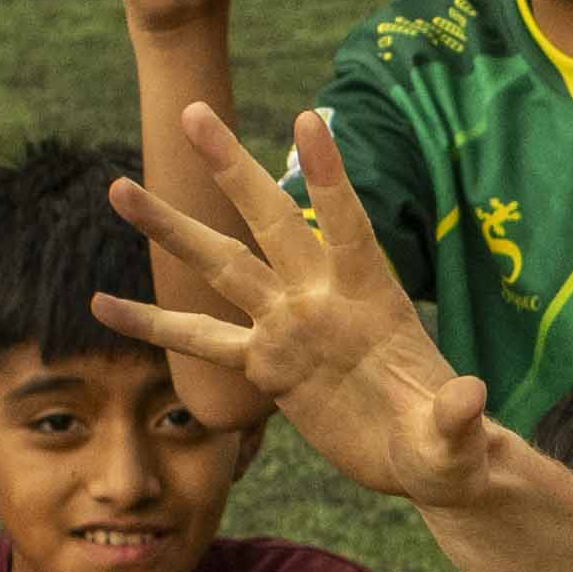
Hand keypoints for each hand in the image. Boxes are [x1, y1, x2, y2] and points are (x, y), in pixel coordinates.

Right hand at [113, 97, 496, 501]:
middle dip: (231, 168)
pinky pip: (200, 341)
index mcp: (372, 299)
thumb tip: (470, 397)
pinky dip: (153, 324)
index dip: (330, 178)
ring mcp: (288, 327)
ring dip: (172, 229)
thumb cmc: (448, 448)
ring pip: (221, 267)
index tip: (308, 119)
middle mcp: (321, 299)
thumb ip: (458, 420)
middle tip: (193, 111)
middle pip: (270, 221)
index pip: (349, 227)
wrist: (424, 460)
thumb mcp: (454, 443)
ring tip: (118, 187)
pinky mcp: (265, 366)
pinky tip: (102, 305)